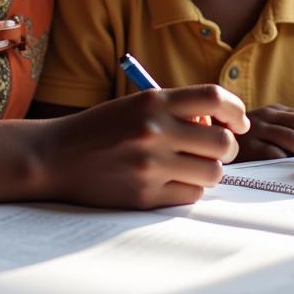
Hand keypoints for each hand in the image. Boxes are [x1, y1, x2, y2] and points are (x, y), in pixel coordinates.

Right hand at [38, 85, 248, 208]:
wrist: (55, 156)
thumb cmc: (100, 129)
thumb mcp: (135, 105)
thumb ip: (175, 111)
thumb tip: (219, 126)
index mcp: (153, 101)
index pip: (214, 97)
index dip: (236, 110)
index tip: (239, 121)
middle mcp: (154, 130)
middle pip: (222, 142)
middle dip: (226, 147)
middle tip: (216, 150)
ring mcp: (150, 165)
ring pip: (212, 173)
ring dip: (209, 171)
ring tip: (192, 167)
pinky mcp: (144, 195)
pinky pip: (190, 196)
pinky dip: (189, 190)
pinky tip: (172, 182)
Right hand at [235, 104, 293, 162]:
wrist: (205, 138)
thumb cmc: (243, 139)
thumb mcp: (265, 127)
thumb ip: (288, 129)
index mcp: (275, 111)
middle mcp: (267, 117)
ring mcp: (257, 131)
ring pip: (292, 139)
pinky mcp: (248, 148)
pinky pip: (274, 155)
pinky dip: (288, 164)